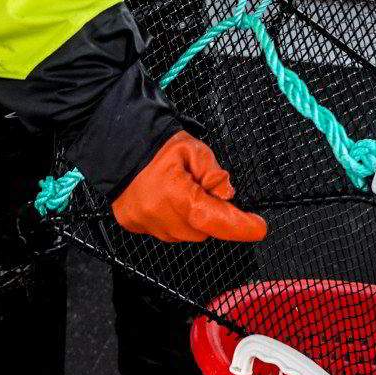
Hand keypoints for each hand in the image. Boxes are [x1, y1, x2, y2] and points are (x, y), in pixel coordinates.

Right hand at [111, 132, 267, 244]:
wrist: (116, 142)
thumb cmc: (155, 144)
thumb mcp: (195, 150)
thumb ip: (215, 175)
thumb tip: (226, 196)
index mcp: (178, 196)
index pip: (218, 221)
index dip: (242, 227)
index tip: (259, 227)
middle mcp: (161, 217)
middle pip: (204, 229)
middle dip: (211, 213)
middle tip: (202, 186)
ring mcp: (146, 224)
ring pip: (185, 232)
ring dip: (191, 217)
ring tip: (178, 188)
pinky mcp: (135, 225)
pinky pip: (166, 230)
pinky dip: (173, 218)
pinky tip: (164, 197)